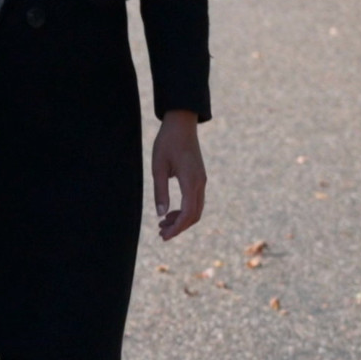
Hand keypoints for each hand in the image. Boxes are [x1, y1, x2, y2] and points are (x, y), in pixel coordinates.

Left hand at [152, 109, 206, 241]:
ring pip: (196, 209)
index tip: (163, 236)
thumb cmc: (167, 142)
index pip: (188, 213)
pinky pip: (195, 200)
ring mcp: (201, 180)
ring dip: (182, 220)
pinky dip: (185, 210)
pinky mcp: (199, 177)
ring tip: (163, 224)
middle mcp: (200, 183)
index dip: (176, 228)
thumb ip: (160, 191)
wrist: (181, 124)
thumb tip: (160, 215)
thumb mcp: (158, 167)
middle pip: (194, 215)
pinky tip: (171, 211)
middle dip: (179, 227)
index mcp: (191, 181)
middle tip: (161, 234)